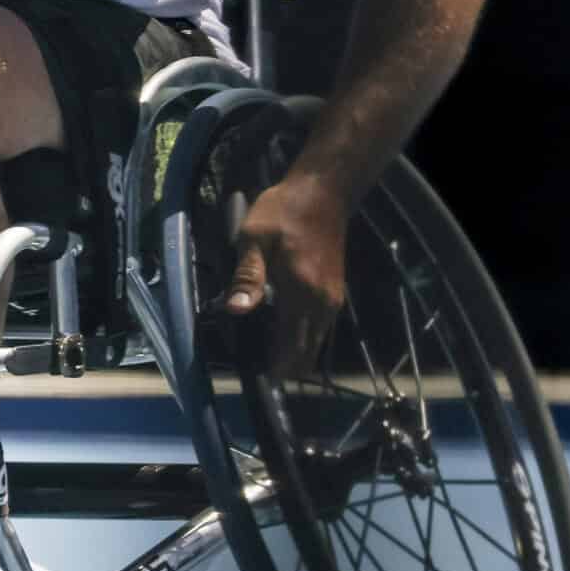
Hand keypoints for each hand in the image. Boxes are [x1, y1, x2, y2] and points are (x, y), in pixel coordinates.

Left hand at [217, 176, 349, 381]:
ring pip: (318, 342)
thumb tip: (234, 311)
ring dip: (297, 355)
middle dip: (286, 367)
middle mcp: (323, 302)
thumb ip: (246, 277)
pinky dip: (306, 340)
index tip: (258, 379)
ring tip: (270, 361)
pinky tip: (287, 339)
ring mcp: (332, 298)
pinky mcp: (334, 291)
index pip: (291, 345)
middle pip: (308, 352)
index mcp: (302, 293)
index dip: (275, 367)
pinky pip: (322, 328)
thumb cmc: (283, 212)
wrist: (323, 191)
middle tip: (259, 372)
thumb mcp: (254, 239)